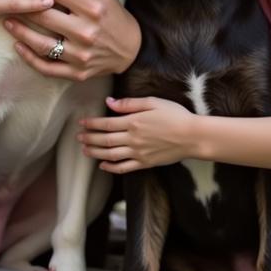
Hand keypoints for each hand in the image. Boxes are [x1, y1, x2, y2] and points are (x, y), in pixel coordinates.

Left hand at [4, 0, 141, 80]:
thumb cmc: (112, 14)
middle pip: (44, 15)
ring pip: (41, 43)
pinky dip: (29, 57)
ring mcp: (80, 55)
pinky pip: (47, 67)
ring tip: (6, 20)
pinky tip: (17, 45)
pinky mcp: (77, 73)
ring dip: (19, 32)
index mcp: (93, 7)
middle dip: (21, 4)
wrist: (130, 49)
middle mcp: (86, 31)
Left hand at [78, 96, 194, 172]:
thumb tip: (110, 103)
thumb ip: (130, 103)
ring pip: (110, 155)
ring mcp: (138, 153)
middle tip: (78, 137)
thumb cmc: (175, 115)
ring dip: (95, 153)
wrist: (192, 136)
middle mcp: (133, 139)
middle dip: (89, 138)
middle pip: (105, 140)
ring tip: (85, 150)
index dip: (92, 124)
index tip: (81, 123)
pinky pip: (124, 168)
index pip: (106, 123)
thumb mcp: (153, 102)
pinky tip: (103, 165)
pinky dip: (111, 167)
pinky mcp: (145, 163)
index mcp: (134, 122)